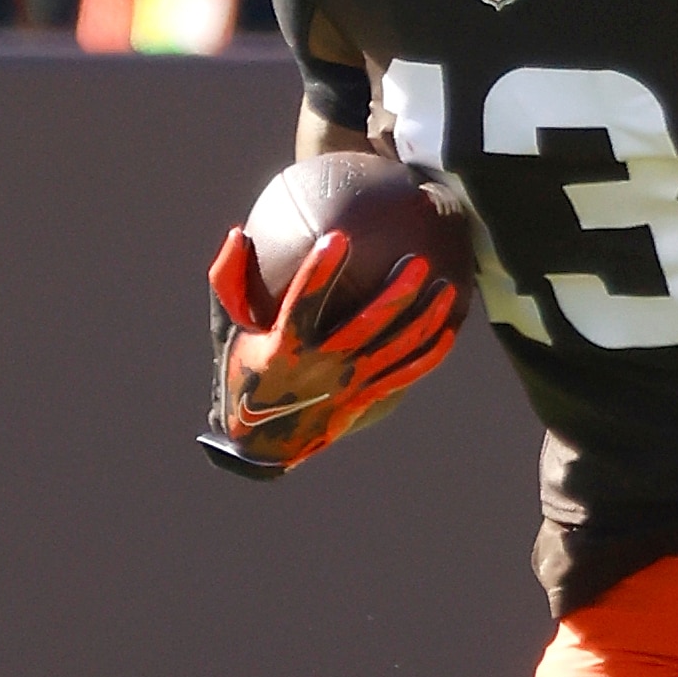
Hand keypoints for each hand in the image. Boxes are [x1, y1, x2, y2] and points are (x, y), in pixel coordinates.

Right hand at [202, 224, 465, 475]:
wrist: (261, 444)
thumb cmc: (243, 372)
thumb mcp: (228, 330)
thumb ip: (228, 281)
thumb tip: (236, 232)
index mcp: (285, 346)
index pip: (304, 303)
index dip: (320, 272)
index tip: (337, 237)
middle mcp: (322, 365)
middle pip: (367, 326)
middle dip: (395, 295)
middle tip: (417, 261)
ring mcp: (348, 384)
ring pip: (395, 350)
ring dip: (424, 320)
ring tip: (448, 287)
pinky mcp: (364, 397)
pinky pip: (404, 374)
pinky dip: (429, 355)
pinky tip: (449, 330)